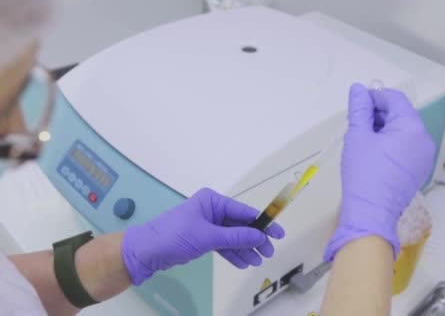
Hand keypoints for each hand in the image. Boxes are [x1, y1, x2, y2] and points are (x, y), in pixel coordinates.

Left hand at [121, 188, 284, 284]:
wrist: (146, 252)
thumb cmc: (175, 236)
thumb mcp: (208, 236)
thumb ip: (236, 237)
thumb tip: (260, 236)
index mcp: (212, 201)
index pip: (243, 211)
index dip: (262, 222)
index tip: (278, 233)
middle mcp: (212, 210)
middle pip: (240, 225)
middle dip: (254, 239)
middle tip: (268, 252)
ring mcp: (208, 225)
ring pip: (233, 237)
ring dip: (245, 249)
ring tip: (257, 261)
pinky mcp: (203, 238)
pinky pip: (223, 245)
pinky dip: (233, 253)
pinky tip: (243, 262)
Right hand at [324, 83, 435, 260]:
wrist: (371, 213)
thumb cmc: (364, 173)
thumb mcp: (358, 135)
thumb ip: (359, 108)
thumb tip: (358, 90)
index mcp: (412, 128)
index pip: (395, 99)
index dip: (375, 97)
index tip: (357, 104)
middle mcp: (424, 140)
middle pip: (401, 115)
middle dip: (378, 114)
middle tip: (355, 122)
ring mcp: (423, 157)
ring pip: (402, 132)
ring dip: (383, 129)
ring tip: (361, 138)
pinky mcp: (417, 170)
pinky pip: (405, 148)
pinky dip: (390, 144)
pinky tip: (371, 152)